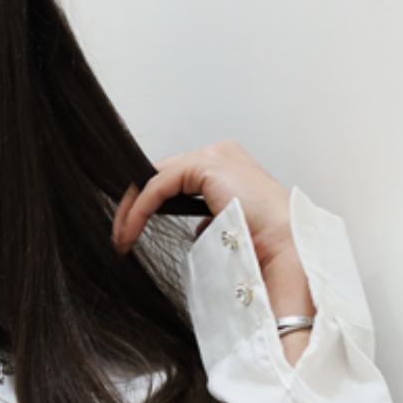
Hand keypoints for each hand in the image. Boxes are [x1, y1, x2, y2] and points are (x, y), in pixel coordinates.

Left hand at [111, 140, 295, 270]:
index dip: (146, 204)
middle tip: (118, 238)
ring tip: (120, 240)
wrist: (284, 248)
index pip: (172, 178)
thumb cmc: (262, 244)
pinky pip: (158, 186)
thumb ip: (208, 218)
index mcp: (226, 167)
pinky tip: (130, 233)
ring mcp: (214, 155)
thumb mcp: (225, 227)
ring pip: (154, 178)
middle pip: (159, 174)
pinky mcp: (206, 165)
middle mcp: (219, 154)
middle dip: (133, 206)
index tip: (128, 234)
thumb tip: (193, 229)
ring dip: (131, 210)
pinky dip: (139, 210)